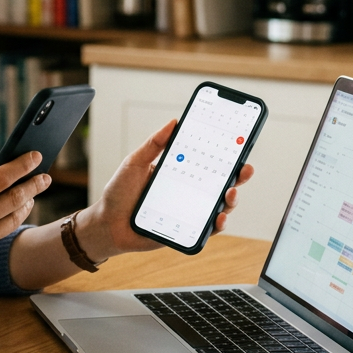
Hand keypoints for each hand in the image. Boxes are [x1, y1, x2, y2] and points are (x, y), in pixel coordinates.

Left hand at [77, 120, 254, 260]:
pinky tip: (219, 217)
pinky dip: (218, 224)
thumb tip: (173, 122)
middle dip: (239, 175)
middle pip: (221, 182)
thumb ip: (153, 144)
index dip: (225, 154)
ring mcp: (189, 211)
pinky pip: (208, 228)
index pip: (207, 161)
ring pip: (220, 205)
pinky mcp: (186, 230)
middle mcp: (188, 191)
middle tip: (245, 169)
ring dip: (231, 199)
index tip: (238, 143)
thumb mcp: (134, 162)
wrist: (107, 225)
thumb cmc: (119, 193)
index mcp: (179, 172)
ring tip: (230, 193)